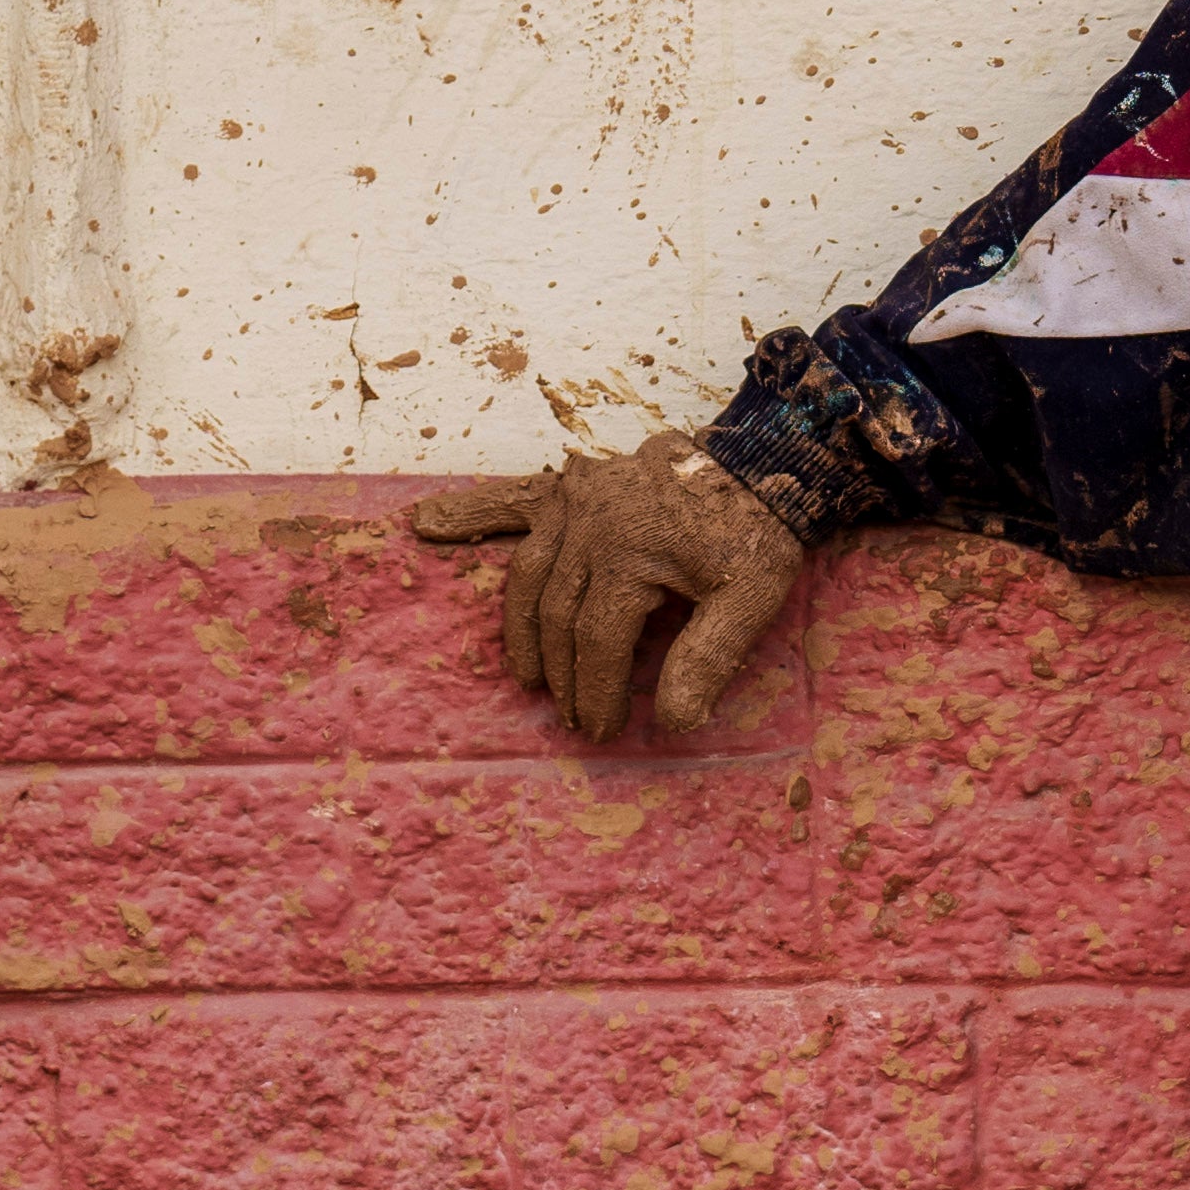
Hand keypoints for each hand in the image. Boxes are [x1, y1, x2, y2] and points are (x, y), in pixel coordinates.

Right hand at [408, 436, 809, 741]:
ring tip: (529, 678)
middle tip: (576, 717)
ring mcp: (576, 498)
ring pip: (528, 576)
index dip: (598, 691)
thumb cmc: (757, 530)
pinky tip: (426, 524)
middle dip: (564, 676)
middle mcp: (590, 520)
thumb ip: (709, 659)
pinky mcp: (572, 484)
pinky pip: (512, 503)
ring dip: (522, 631)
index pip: (597, 640)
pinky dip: (471, 514)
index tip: (604, 729)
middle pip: (558, 616)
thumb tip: (673, 722)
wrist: (764, 460)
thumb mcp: (751, 599)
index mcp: (630, 548)